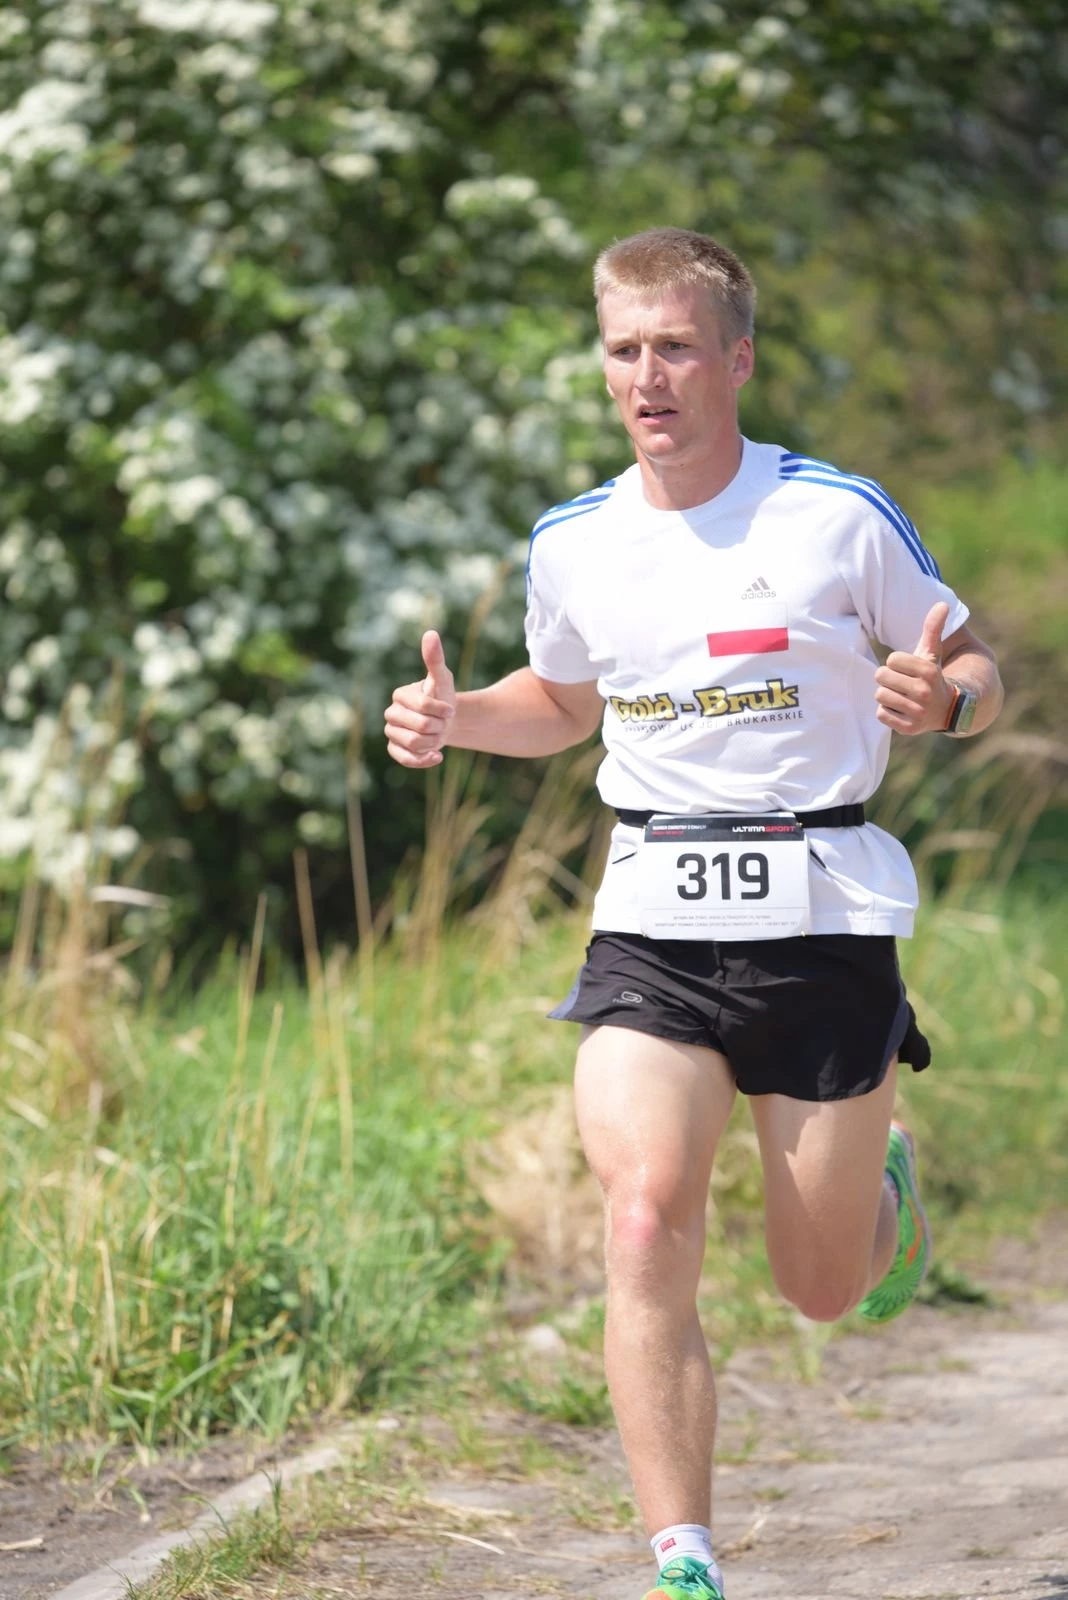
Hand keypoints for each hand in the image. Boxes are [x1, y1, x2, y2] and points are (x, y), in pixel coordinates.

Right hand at [384, 631, 456, 767]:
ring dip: (434, 742)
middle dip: (439, 727)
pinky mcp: (395, 750)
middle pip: (419, 727)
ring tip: (438, 736)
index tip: (450, 710)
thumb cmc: (442, 696)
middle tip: (443, 724)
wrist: (444, 721)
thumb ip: (435, 659)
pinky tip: (437, 756)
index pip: (423, 705)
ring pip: (414, 744)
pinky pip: (406, 759)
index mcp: (400, 695)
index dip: (441, 710)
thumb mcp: (442, 678)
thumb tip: (431, 633)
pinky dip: (424, 760)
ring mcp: (391, 733)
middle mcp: (391, 713)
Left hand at [874, 602, 953, 735]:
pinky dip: (887, 712)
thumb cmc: (932, 676)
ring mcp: (917, 712)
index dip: (896, 663)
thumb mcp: (933, 653)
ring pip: (880, 696)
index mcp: (928, 671)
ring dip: (887, 695)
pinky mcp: (908, 728)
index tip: (908, 669)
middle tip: (903, 683)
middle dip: (889, 679)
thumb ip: (933, 629)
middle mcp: (923, 692)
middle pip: (881, 677)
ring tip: (902, 696)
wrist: (946, 709)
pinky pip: (881, 714)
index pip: (891, 660)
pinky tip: (901, 709)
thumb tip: (942, 604)